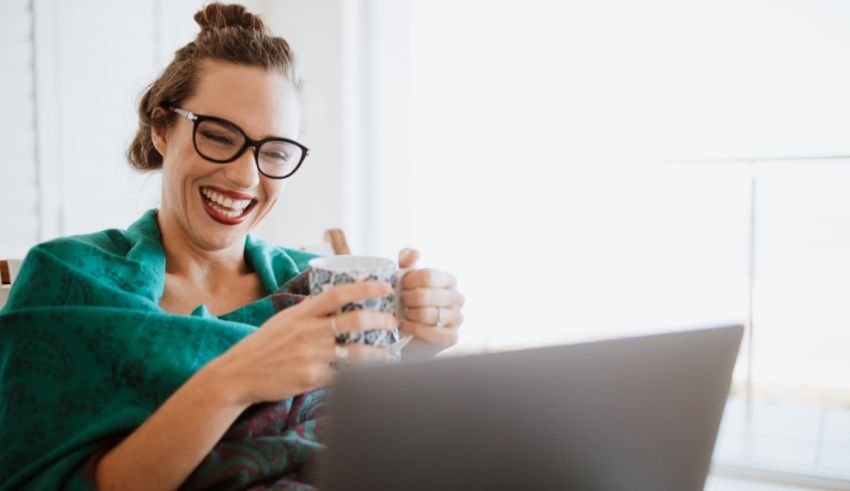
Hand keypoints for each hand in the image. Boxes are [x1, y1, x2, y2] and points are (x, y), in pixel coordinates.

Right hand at [207, 281, 396, 405]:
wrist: (237, 374)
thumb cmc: (262, 346)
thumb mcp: (283, 320)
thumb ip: (308, 312)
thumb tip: (332, 301)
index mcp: (302, 313)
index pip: (338, 294)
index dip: (364, 289)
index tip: (384, 288)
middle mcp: (308, 331)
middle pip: (353, 321)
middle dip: (380, 320)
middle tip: (394, 321)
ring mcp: (310, 355)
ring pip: (355, 352)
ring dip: (379, 354)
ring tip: (393, 353)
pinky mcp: (310, 377)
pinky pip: (343, 377)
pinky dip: (360, 377)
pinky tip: (373, 377)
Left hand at [397, 248, 464, 357]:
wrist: (412, 331)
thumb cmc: (410, 301)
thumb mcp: (406, 280)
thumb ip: (407, 263)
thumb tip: (414, 253)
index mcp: (449, 280)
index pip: (428, 275)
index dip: (409, 280)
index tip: (400, 285)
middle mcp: (457, 298)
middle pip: (426, 295)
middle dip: (407, 299)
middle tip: (399, 301)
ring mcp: (457, 318)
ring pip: (427, 314)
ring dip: (409, 314)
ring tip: (402, 313)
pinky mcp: (452, 336)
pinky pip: (431, 332)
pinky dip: (413, 329)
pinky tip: (404, 325)